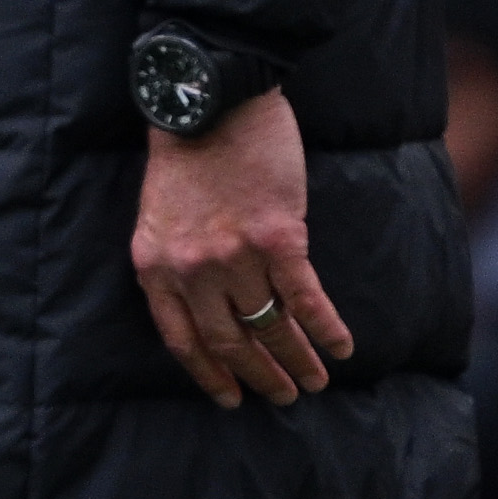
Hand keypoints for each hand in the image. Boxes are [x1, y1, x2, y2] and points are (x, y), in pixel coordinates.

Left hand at [134, 87, 351, 407]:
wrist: (210, 102)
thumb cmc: (186, 154)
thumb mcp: (159, 217)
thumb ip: (178, 261)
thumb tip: (214, 304)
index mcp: (154, 267)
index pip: (181, 339)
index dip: (209, 373)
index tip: (230, 397)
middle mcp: (191, 270)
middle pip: (228, 341)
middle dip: (259, 375)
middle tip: (285, 396)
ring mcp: (234, 257)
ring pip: (270, 325)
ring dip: (297, 359)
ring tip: (315, 381)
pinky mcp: (278, 238)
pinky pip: (305, 298)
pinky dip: (326, 328)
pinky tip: (342, 347)